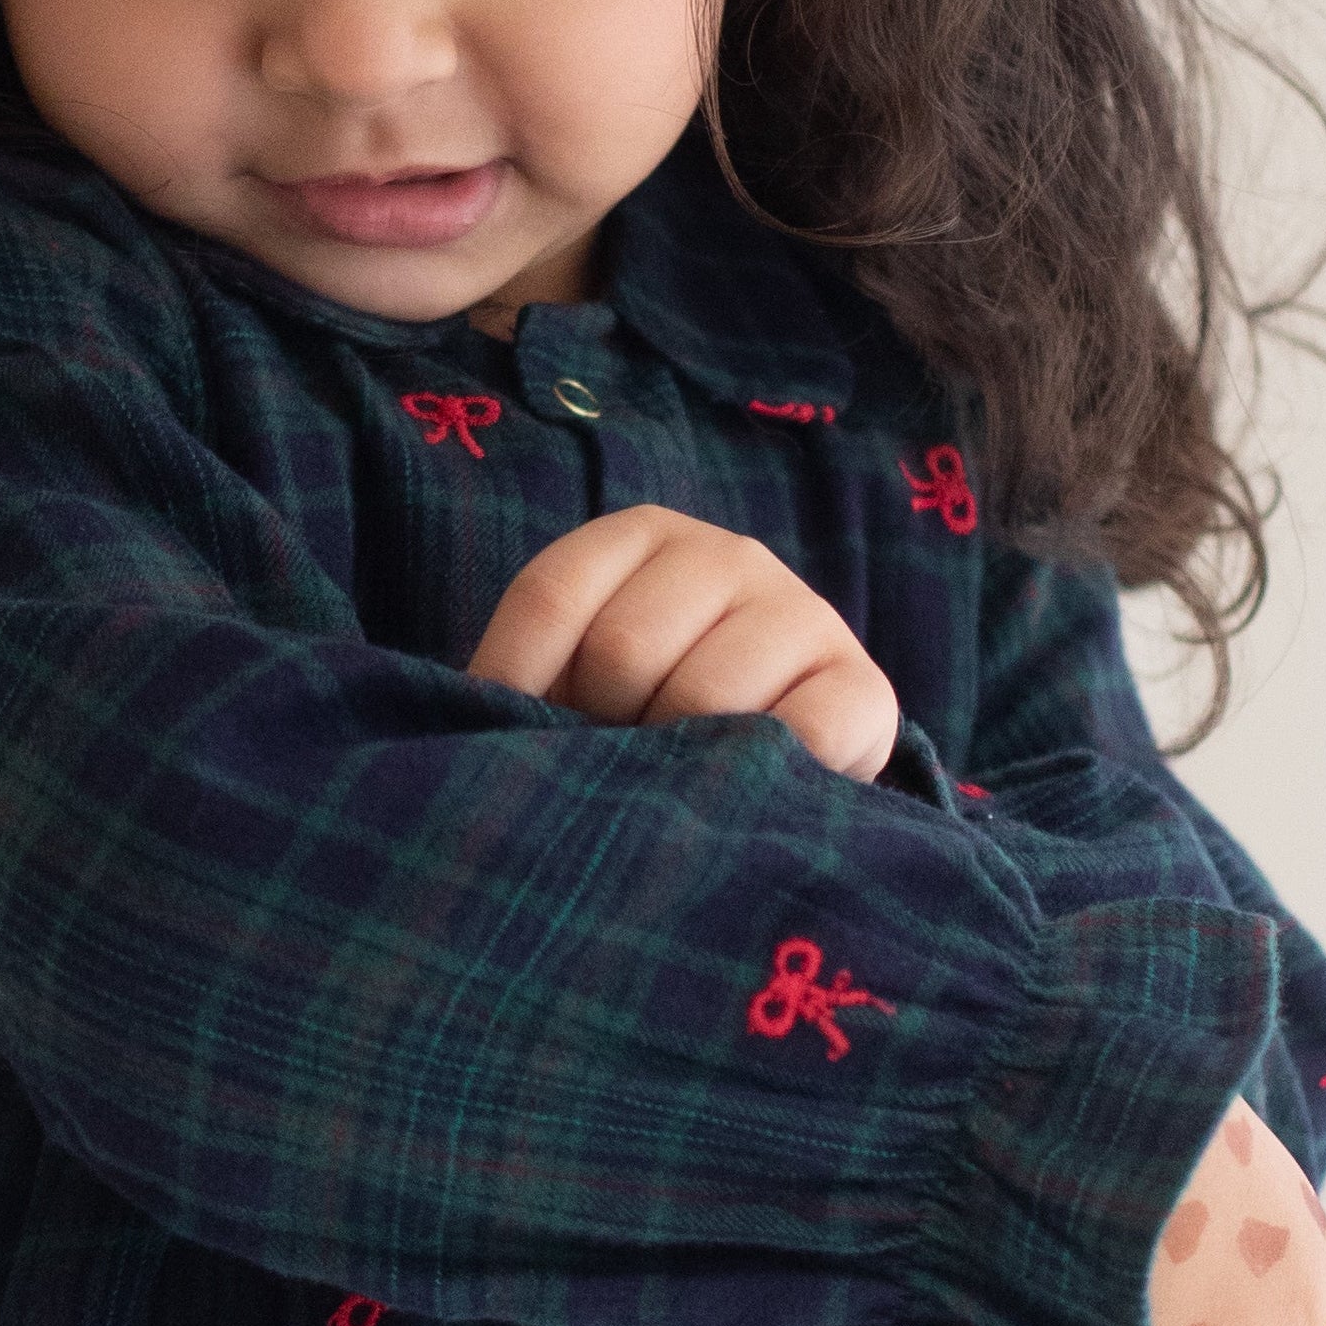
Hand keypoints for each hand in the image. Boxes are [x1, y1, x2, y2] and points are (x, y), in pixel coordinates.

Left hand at [465, 506, 897, 779]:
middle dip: (605, 728)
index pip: (550, 596)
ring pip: (703, 696)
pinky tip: (745, 790)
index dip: (515, 683)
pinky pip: (797, 735)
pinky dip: (758, 777)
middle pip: (622, 649)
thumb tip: (463, 720)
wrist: (793, 750)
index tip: (515, 741)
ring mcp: (800, 611)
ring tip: (679, 778)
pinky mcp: (862, 686)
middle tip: (621, 760)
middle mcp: (726, 553)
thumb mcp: (580, 680)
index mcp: (640, 536)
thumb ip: (526, 683)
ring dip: (677, 762)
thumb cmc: (651, 715)